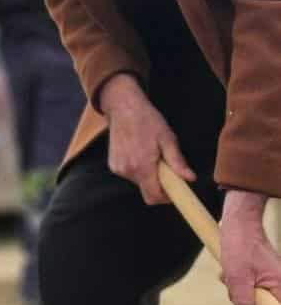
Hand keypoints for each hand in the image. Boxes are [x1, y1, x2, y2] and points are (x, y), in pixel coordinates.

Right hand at [100, 74, 194, 204]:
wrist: (123, 107)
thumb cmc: (147, 120)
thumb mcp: (167, 138)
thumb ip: (177, 161)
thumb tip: (190, 178)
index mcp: (143, 166)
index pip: (153, 197)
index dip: (166, 198)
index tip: (174, 190)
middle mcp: (128, 171)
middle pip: (147, 191)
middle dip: (158, 185)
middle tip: (165, 167)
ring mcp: (119, 169)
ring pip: (139, 183)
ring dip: (148, 175)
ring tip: (150, 155)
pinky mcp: (113, 165)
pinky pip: (129, 175)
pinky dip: (137, 169)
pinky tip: (139, 152)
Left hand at [220, 189, 280, 304]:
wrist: (241, 224)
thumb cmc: (241, 247)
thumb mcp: (237, 277)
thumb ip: (243, 301)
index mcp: (280, 286)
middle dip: (246, 303)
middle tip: (234, 287)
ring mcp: (274, 281)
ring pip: (256, 300)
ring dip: (240, 293)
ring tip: (231, 277)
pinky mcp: (266, 277)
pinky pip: (253, 290)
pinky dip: (241, 285)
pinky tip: (233, 275)